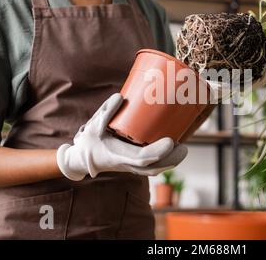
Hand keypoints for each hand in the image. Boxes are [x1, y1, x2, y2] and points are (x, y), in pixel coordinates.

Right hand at [56, 94, 187, 180]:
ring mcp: (130, 167)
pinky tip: (173, 152)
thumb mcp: (93, 125)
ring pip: (154, 170)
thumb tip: (120, 96)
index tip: (171, 141)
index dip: (158, 151)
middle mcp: (126, 164)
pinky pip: (152, 168)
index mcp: (118, 155)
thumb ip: (106, 111)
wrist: (81, 160)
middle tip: (184, 147)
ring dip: (170, 162)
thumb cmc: (88, 141)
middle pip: (153, 167)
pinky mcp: (133, 166)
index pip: (142, 158)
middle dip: (170, 159)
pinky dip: (164, 162)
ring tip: (182, 149)